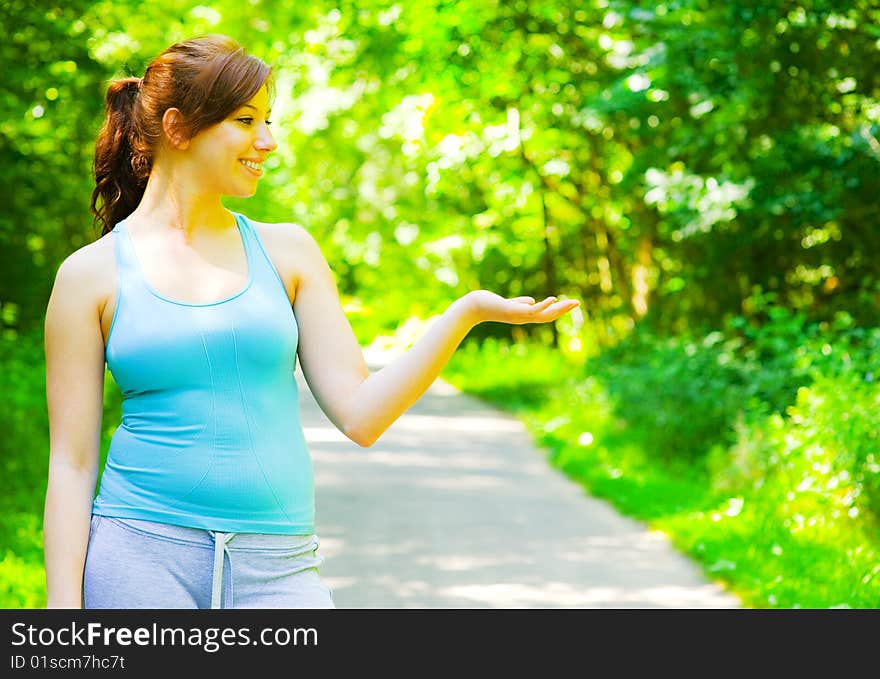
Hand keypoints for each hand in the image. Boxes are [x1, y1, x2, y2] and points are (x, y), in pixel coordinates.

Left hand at [465, 290, 580, 324]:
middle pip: (548, 316)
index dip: (558, 310)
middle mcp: (524, 318)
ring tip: (572, 302)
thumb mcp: (510, 302)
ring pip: (543, 314)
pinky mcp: (513, 311)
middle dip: (563, 310)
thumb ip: (521, 302)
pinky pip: (532, 310)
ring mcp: (519, 315)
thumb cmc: (490, 304)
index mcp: (524, 315)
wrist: (475, 307)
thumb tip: (532, 301)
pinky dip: (543, 305)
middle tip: (578, 303)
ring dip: (559, 309)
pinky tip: (554, 298)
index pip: (545, 314)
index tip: (570, 303)